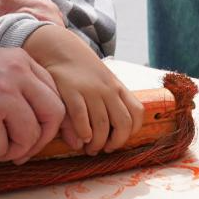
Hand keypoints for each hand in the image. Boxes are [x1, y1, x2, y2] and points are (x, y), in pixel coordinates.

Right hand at [0, 45, 64, 163]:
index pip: (55, 95)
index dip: (48, 122)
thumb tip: (40, 126)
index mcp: (21, 60)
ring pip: (27, 139)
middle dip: (39, 141)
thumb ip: (18, 86)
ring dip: (7, 150)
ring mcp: (1, 97)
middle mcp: (17, 75)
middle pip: (53, 116)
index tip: (34, 135)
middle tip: (19, 152)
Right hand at [23, 25, 143, 155]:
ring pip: (102, 125)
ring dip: (97, 143)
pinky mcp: (71, 91)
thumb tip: (103, 136)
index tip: (117, 139)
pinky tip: (80, 137)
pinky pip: (81, 118)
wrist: (61, 49)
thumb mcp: (100, 85)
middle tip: (104, 149)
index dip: (131, 131)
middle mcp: (108, 89)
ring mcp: (90, 90)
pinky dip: (83, 132)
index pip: (137, 113)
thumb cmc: (82, 74)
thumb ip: (106, 109)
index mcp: (118, 87)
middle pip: (123, 123)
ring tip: (89, 148)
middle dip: (115, 142)